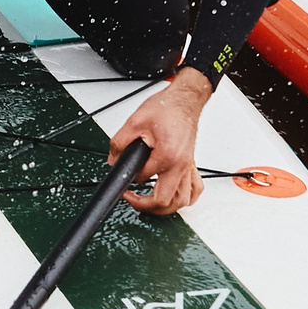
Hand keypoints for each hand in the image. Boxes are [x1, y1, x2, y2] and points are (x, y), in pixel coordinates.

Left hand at [111, 67, 211, 214]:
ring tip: (150, 204)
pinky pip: (194, 190)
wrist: (185, 100)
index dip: (128, 181)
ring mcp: (188, 167)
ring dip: (166, 208)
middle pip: (166, 201)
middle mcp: (180, 164)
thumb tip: (113, 160)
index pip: (142, 179)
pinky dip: (185, 199)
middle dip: (146, 206)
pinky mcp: (191, 165)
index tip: (121, 178)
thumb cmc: (166, 108)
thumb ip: (120, 143)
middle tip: (133, 200)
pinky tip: (173, 197)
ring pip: (183, 201)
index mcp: (167, 155)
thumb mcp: (135, 122)